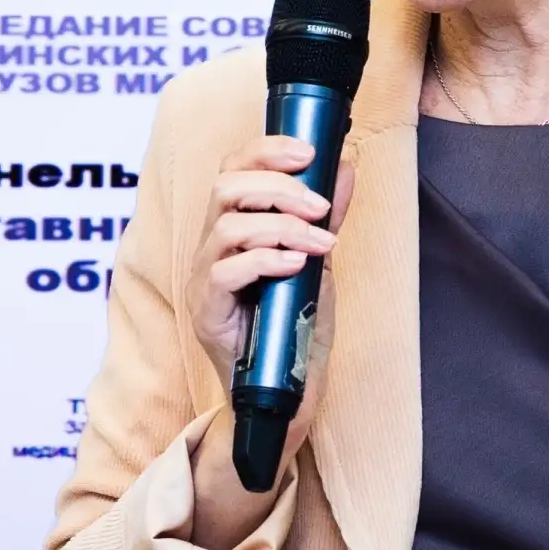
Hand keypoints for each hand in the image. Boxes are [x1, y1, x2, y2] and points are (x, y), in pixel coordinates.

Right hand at [185, 136, 353, 549]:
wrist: (286, 398)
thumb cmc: (295, 329)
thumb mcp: (319, 263)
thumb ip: (326, 217)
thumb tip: (345, 165)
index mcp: (233, 230)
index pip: (233, 170)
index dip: (266, 151)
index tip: (307, 152)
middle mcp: (210, 250)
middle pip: (225, 187)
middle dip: (280, 187)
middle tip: (321, 208)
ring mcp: (204, 282)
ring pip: (227, 225)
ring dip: (283, 225)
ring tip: (320, 243)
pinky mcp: (206, 314)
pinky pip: (225, 271)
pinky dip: (267, 259)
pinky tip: (298, 265)